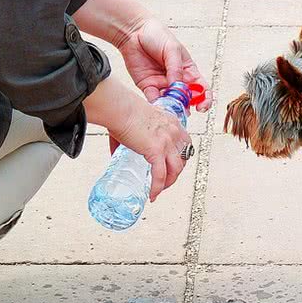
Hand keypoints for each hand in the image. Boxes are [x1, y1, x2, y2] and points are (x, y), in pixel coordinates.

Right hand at [84, 76, 190, 201]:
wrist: (119, 108)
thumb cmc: (123, 110)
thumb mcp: (137, 121)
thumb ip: (132, 137)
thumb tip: (116, 155)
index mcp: (172, 123)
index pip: (185, 143)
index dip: (180, 157)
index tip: (172, 165)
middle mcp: (174, 132)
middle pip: (183, 158)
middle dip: (176, 172)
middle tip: (165, 180)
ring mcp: (167, 142)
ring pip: (176, 169)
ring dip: (169, 182)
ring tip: (159, 189)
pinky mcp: (156, 151)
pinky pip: (160, 175)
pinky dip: (157, 187)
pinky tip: (152, 195)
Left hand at [117, 17, 212, 109]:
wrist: (134, 32)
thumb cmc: (157, 35)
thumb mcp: (172, 49)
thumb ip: (176, 69)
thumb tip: (178, 86)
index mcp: (188, 71)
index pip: (202, 89)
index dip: (205, 99)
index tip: (202, 107)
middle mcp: (177, 80)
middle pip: (187, 99)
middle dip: (187, 107)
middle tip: (183, 109)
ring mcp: (163, 85)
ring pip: (171, 102)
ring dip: (172, 107)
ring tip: (170, 108)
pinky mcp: (148, 87)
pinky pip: (154, 100)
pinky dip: (157, 105)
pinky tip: (159, 106)